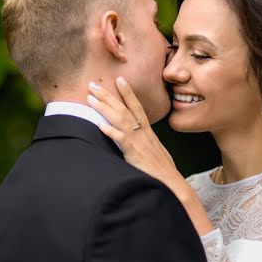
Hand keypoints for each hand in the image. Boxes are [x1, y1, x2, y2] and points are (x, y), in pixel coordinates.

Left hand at [86, 77, 182, 191]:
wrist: (170, 182)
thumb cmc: (162, 170)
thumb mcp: (155, 151)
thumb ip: (145, 144)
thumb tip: (138, 141)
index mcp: (148, 131)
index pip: (137, 107)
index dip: (128, 93)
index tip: (119, 79)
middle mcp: (143, 132)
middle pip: (124, 108)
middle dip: (108, 95)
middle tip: (93, 84)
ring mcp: (138, 141)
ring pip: (120, 119)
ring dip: (104, 107)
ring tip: (90, 98)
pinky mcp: (134, 152)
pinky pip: (121, 139)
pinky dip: (110, 131)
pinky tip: (99, 125)